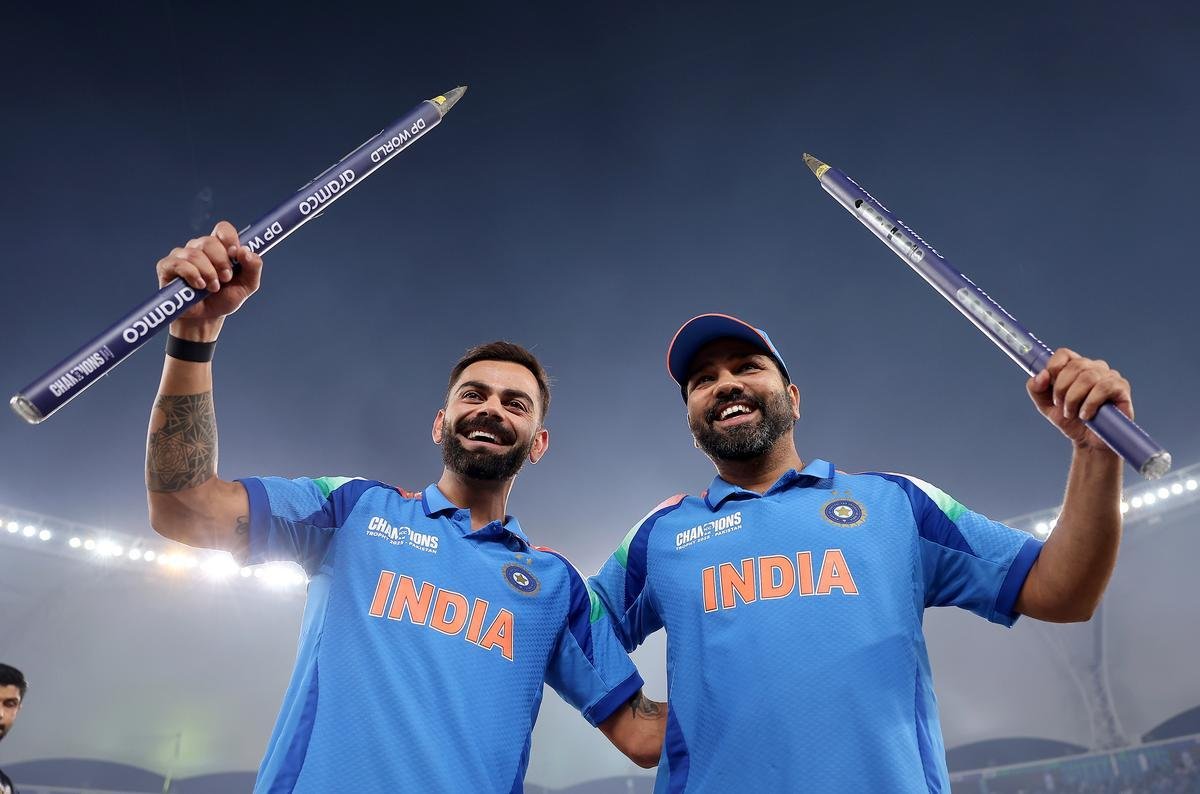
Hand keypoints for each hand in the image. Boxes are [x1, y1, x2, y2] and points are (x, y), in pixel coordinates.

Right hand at [156, 220, 263, 337]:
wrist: (206, 318)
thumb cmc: (225, 298)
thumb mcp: (247, 286)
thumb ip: (253, 267)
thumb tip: (246, 251)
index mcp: (219, 247)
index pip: (223, 229)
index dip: (229, 238)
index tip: (235, 253)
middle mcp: (199, 247)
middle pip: (209, 241)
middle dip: (221, 261)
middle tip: (226, 278)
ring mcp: (182, 256)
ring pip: (195, 254)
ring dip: (208, 273)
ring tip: (212, 288)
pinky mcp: (167, 266)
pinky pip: (178, 263)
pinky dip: (192, 275)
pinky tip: (199, 286)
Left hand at [1027, 348, 1132, 450]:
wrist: (1087, 441)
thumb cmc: (1070, 420)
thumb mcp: (1046, 405)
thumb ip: (1036, 389)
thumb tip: (1041, 375)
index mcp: (1075, 367)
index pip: (1064, 354)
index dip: (1053, 367)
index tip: (1049, 385)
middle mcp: (1094, 367)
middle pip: (1075, 366)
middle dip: (1062, 389)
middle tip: (1061, 406)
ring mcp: (1109, 376)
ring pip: (1088, 376)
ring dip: (1074, 398)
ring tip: (1073, 413)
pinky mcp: (1121, 388)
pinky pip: (1104, 387)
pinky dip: (1090, 403)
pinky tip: (1086, 415)